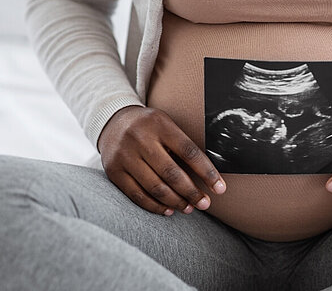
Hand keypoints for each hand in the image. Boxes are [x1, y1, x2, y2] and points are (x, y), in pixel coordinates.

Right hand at [98, 105, 225, 215]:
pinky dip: (155, 206)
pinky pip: (137, 194)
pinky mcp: (114, 171)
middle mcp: (141, 139)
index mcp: (160, 125)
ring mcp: (125, 156)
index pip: (189, 152)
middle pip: (171, 173)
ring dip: (175, 201)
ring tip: (188, 208)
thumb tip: (208, 175)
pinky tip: (168, 209)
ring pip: (155, 187)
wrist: (112, 121)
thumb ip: (182, 145)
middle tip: (204, 203)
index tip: (220, 188)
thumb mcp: (166, 125)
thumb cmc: (149, 126)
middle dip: (191, 192)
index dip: (207, 172)